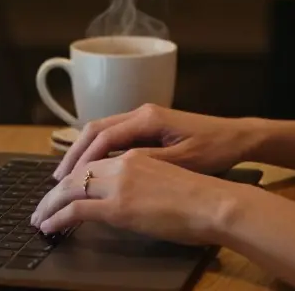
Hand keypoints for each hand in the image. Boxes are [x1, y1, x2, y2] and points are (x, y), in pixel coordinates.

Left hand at [31, 151, 244, 245]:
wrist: (216, 202)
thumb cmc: (204, 194)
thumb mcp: (170, 176)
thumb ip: (145, 180)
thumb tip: (132, 196)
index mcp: (137, 153)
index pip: (94, 160)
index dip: (75, 174)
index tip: (63, 188)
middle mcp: (124, 162)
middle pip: (77, 172)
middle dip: (55, 190)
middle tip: (42, 205)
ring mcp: (120, 182)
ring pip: (71, 188)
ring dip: (50, 203)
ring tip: (39, 217)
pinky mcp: (118, 206)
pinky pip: (76, 210)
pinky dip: (57, 217)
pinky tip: (49, 226)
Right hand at [52, 104, 251, 180]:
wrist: (238, 138)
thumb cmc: (214, 149)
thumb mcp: (181, 160)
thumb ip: (146, 162)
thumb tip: (113, 169)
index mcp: (148, 119)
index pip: (103, 137)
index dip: (83, 160)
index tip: (66, 180)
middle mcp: (142, 113)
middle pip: (96, 129)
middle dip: (74, 153)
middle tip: (56, 180)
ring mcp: (145, 118)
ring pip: (103, 132)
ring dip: (83, 152)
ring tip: (67, 177)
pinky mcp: (149, 127)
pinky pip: (115, 137)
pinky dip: (98, 152)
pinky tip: (92, 169)